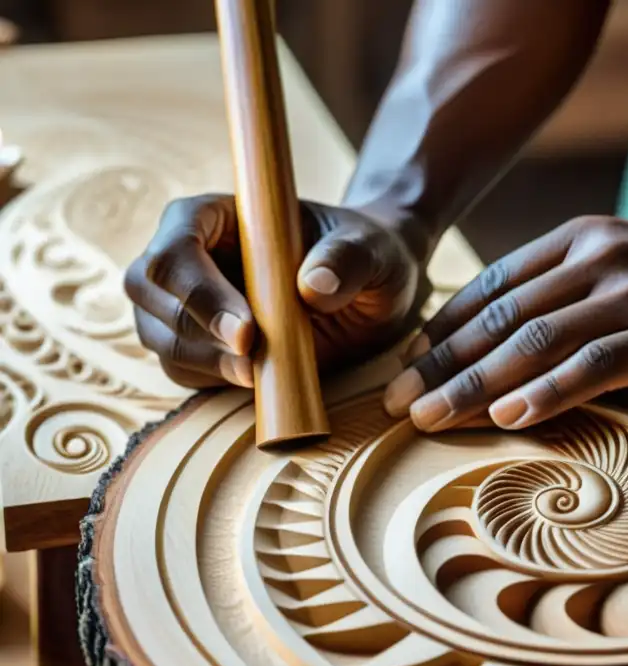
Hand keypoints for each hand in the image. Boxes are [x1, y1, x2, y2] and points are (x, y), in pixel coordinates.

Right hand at [125, 194, 428, 388]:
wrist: (371, 288)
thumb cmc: (366, 254)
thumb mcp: (372, 249)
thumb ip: (348, 259)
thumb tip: (313, 285)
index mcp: (215, 215)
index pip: (175, 246)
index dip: (199, 291)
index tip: (247, 332)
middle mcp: (187, 255)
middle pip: (148, 291)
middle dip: (194, 332)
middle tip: (252, 361)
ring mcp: (185, 301)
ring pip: (158, 336)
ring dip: (203, 363)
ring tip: (260, 374)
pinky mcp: (200, 344)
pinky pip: (182, 370)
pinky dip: (211, 382)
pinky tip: (256, 381)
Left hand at [383, 216, 627, 431]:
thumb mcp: (619, 268)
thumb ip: (564, 290)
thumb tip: (497, 342)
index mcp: (577, 239)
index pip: (492, 287)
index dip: (444, 330)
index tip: (409, 367)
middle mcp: (596, 258)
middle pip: (501, 318)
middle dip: (442, 365)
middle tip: (398, 403)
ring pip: (534, 343)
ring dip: (475, 386)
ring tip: (430, 420)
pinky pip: (592, 365)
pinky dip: (547, 392)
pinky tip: (509, 419)